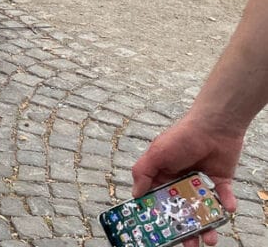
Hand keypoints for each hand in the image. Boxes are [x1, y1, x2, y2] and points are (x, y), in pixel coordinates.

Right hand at [131, 113, 242, 245]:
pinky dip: (226, 205)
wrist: (214, 126)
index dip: (159, 218)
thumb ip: (143, 172)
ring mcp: (201, 185)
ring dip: (207, 226)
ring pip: (203, 211)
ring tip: (210, 238)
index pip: (159, 201)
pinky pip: (224, 200)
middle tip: (189, 244)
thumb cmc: (181, 137)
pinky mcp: (221, 184)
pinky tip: (227, 208)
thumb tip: (136, 195)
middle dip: (185, 230)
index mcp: (163, 177)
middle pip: (182, 212)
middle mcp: (181, 184)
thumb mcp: (156, 153)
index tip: (160, 233)